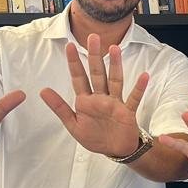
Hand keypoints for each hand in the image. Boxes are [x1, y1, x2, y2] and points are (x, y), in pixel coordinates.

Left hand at [40, 34, 146, 156]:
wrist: (116, 150)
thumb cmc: (95, 137)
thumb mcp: (73, 125)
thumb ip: (60, 108)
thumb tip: (42, 91)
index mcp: (86, 101)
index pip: (78, 78)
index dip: (73, 62)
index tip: (69, 46)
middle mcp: (101, 97)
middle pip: (97, 73)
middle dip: (95, 56)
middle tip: (93, 37)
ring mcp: (115, 103)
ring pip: (115, 80)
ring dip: (115, 65)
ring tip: (115, 49)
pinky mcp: (127, 111)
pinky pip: (133, 98)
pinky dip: (139, 88)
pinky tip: (144, 76)